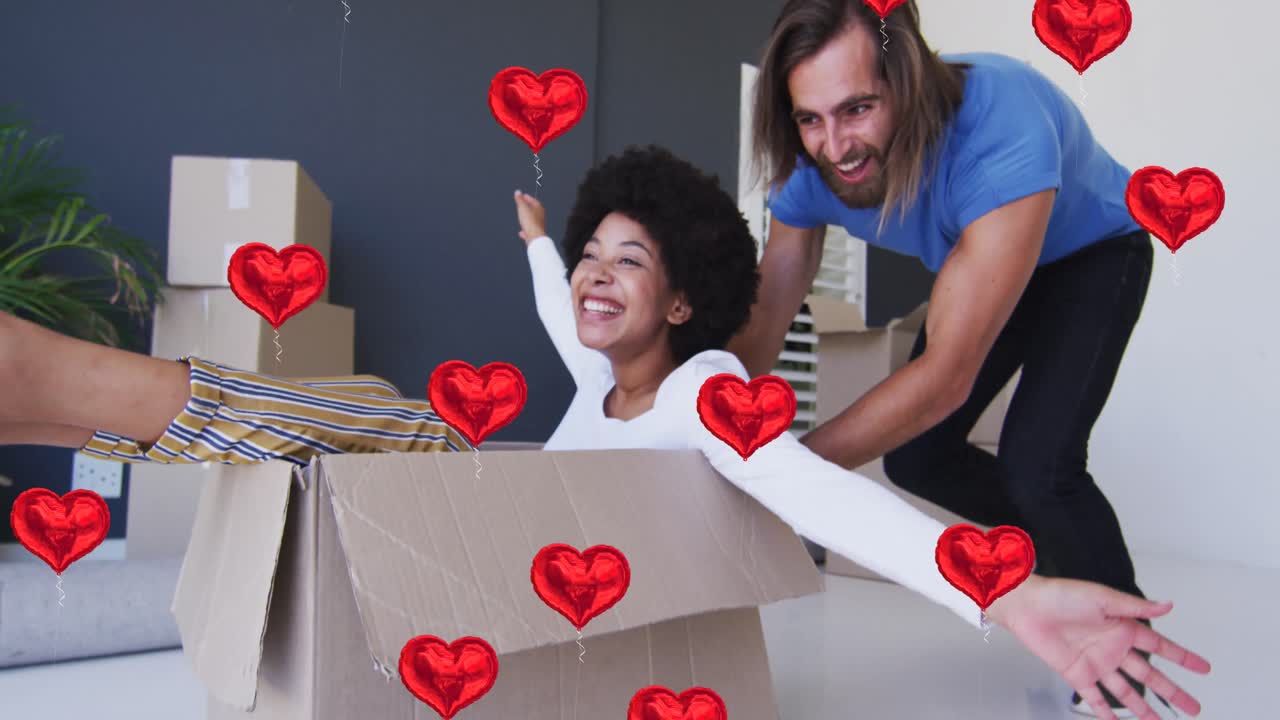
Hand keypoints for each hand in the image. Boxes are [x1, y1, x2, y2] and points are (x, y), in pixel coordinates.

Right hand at [514, 190, 545, 244]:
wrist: (534, 236)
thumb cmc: (531, 222)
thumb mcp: (522, 208)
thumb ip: (519, 199)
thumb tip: (518, 192)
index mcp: (538, 208)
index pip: (533, 200)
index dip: (527, 197)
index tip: (522, 196)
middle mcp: (540, 216)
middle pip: (533, 210)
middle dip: (527, 208)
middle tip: (522, 205)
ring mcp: (538, 225)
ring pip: (532, 220)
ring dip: (526, 219)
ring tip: (521, 218)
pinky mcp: (535, 232)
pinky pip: (529, 230)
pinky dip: (525, 229)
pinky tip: (521, 232)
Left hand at [989, 575, 1210, 718]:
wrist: (1026, 606)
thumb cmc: (1061, 595)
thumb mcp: (1102, 597)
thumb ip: (1135, 607)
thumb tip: (1168, 605)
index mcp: (1123, 627)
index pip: (1160, 646)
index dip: (1182, 657)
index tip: (1203, 668)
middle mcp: (1113, 648)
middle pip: (1150, 675)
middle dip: (1173, 692)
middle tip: (1193, 707)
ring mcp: (1097, 663)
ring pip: (1127, 691)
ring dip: (1144, 708)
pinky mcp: (1077, 675)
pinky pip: (1096, 699)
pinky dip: (1106, 713)